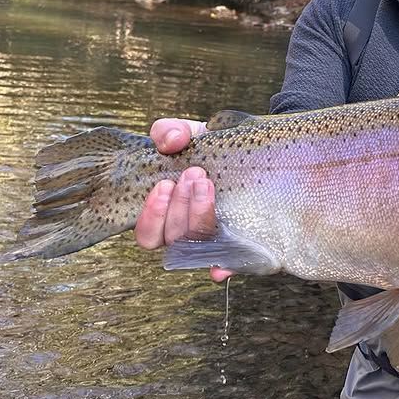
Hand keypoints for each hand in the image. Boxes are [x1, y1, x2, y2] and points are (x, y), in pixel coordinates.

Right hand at [134, 118, 232, 282]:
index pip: (148, 233)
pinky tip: (222, 265)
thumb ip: (170, 132)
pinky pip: (231, 261)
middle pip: (173, 238)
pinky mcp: (240, 241)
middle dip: (180, 207)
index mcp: (166, 214)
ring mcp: (213, 238)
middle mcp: (186, 232)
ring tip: (208, 182)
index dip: (152, 215)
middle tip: (195, 174)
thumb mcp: (187, 134)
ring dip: (199, 215)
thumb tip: (172, 141)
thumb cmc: (208, 147)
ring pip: (198, 244)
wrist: (251, 150)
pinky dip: (223, 265)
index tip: (165, 184)